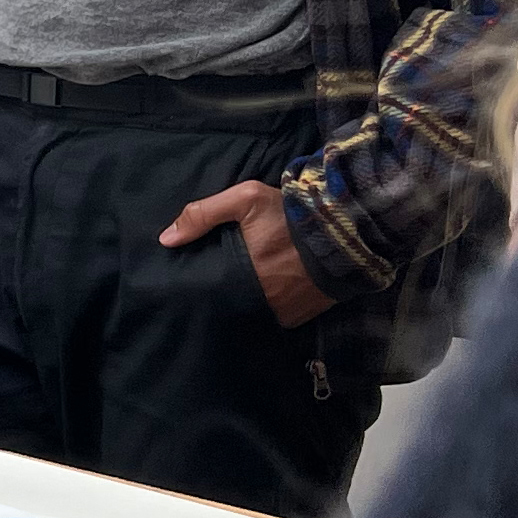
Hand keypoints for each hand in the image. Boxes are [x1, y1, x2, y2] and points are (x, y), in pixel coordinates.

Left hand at [159, 179, 334, 326]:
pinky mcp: (300, 317)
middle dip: (221, 296)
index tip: (189, 281)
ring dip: (244, 303)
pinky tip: (267, 295)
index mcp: (242, 272)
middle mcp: (260, 299)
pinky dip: (269, 308)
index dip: (198, 286)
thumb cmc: (293, 214)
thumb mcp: (247, 199)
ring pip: (251, 313)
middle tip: (218, 284)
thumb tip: (166, 239)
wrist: (350, 230)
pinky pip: (275, 318)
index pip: (207, 289)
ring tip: (242, 290)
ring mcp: (282, 312)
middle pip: (227, 304)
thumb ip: (203, 214)